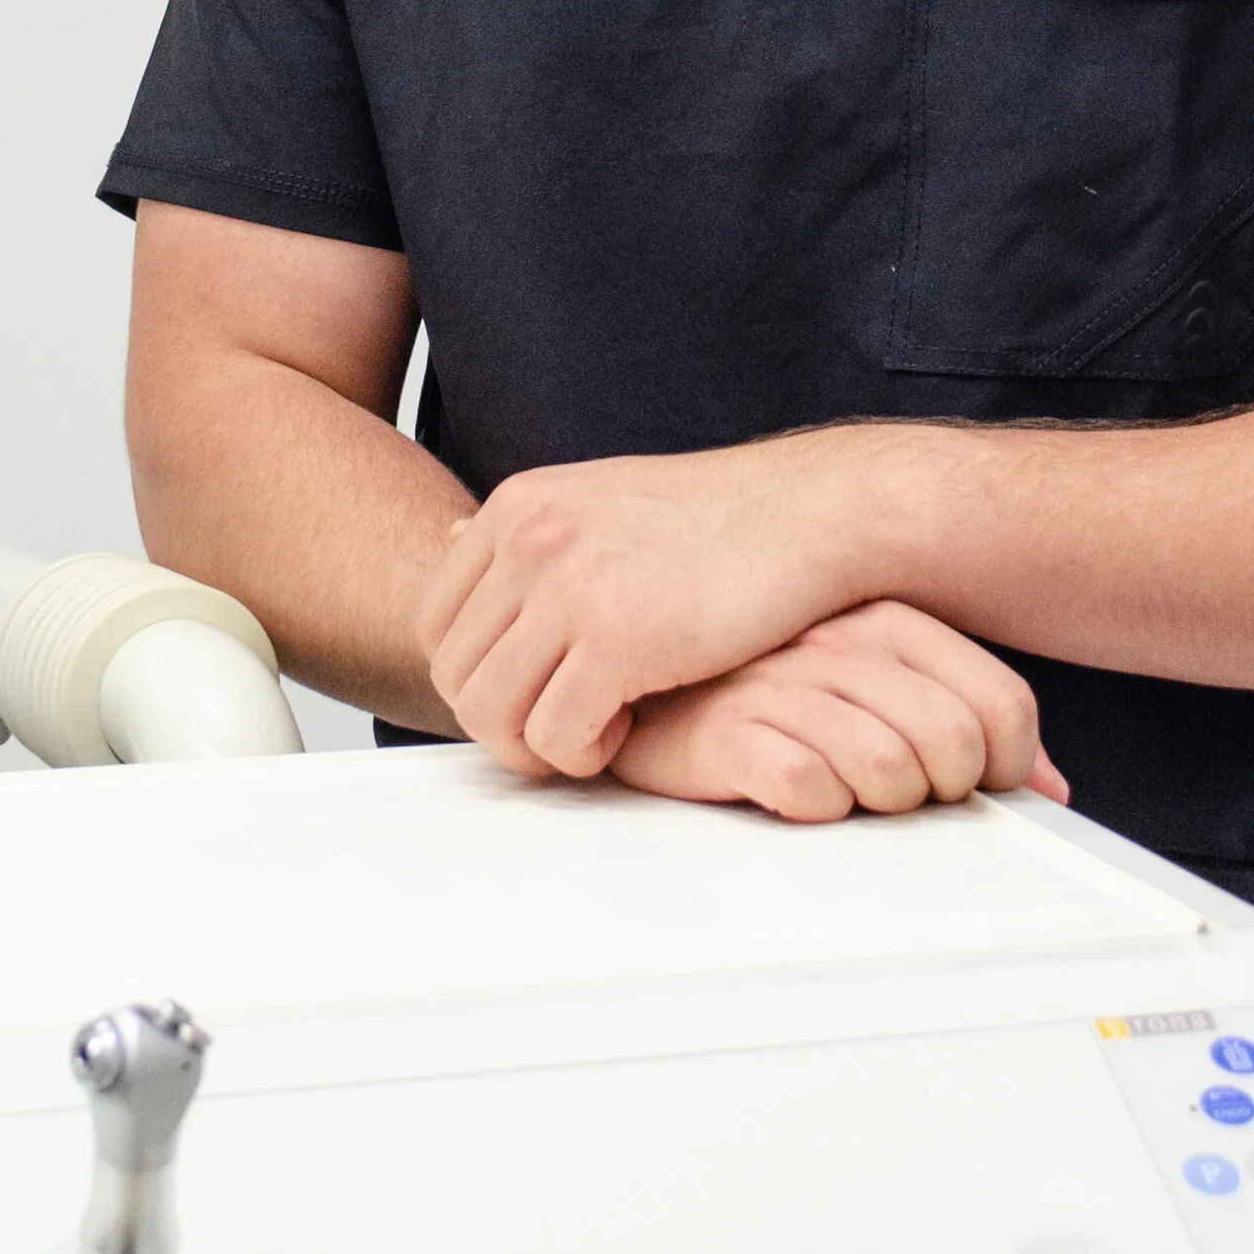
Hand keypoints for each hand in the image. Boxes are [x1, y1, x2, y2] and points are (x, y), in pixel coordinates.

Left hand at [419, 430, 902, 776]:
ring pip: (491, 712)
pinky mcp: (617, 637)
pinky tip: (629, 729)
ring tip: (596, 733)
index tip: (534, 694)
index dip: (478, 677)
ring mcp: (569, 585)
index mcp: (520, 505)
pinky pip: (555, 734)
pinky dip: (584, 754)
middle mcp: (530, 536)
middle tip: (565, 729)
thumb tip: (446, 546)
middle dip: (503, 721)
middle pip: (455, 673)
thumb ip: (533, 533)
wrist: (815, 514)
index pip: (437, 621)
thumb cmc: (723, 522)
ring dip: (538, 745)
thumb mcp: (604, 499)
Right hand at [606, 603, 1068, 822]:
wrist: (647, 680)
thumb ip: (964, 716)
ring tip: (847, 789)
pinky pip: (810, 790)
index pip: (1001, 702)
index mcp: (885, 617)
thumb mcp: (876, 679)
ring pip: (888, 773)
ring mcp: (781, 682)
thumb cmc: (767, 685)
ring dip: (879, 805)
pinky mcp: (727, 729)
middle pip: (953, 745)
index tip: (982, 786)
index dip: (1009, 767)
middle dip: (943, 794)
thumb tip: (1053, 790)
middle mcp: (838, 641)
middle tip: (907, 795)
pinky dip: (816, 807)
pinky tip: (797, 791)